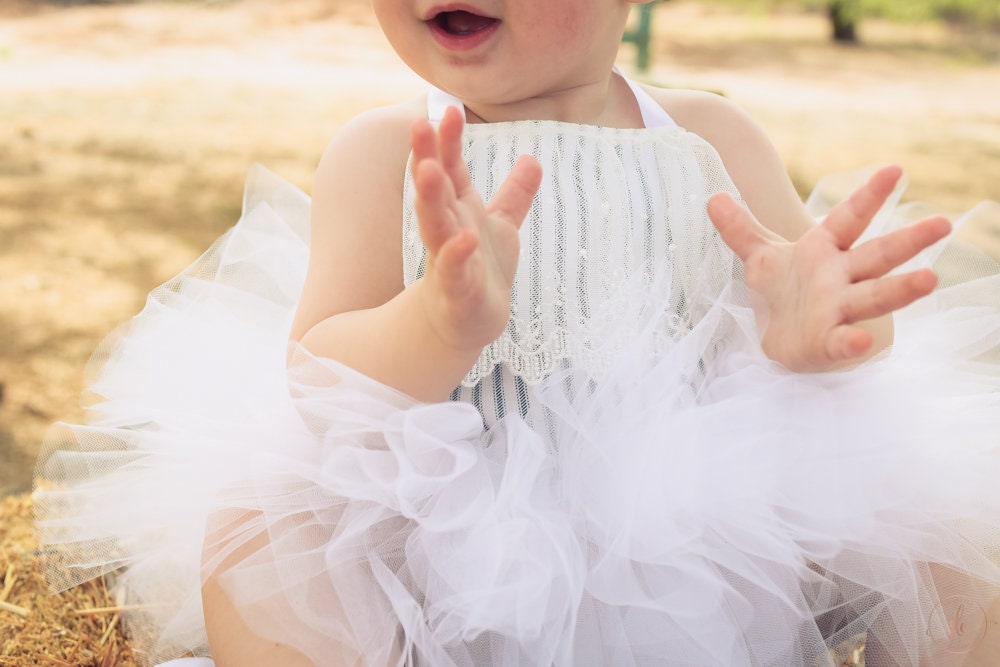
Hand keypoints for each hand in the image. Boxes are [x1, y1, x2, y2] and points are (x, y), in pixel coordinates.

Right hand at [410, 106, 542, 352]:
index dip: (448, 140)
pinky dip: (457, 254)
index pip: (450, 168)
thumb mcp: (502, 226)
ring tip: (429, 171)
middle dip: (426, 157)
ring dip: (430, 198)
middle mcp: (448, 228)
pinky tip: (465, 238)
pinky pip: (454, 269)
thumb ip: (515, 193)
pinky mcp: (455, 289)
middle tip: (419, 124)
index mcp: (458, 209)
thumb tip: (534, 159)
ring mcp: (448, 258)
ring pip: (435, 224)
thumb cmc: (482, 269)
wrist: (469, 322)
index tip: (448, 108)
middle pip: (435, 188)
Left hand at [707, 166, 951, 371]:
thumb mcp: (759, 258)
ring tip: (930, 278)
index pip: (849, 219)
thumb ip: (741, 229)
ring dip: (901, 289)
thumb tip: (712, 197)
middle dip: (909, 241)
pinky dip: (851, 342)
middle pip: (877, 256)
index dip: (868, 196)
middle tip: (943, 223)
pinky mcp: (826, 342)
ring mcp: (837, 311)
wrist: (776, 341)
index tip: (895, 170)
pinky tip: (862, 341)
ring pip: (874, 296)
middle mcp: (839, 278)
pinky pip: (842, 342)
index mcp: (824, 251)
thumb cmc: (781, 295)